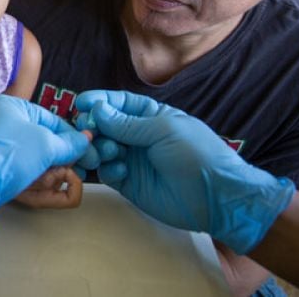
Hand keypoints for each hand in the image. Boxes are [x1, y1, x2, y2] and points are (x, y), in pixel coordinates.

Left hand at [0, 95, 90, 244]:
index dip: (69, 136)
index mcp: (9, 105)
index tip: (83, 152)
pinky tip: (29, 183)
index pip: (50, 118)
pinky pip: (9, 164)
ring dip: (42, 166)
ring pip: (25, 153)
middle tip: (69, 169)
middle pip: (37, 137)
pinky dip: (23, 173)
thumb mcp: (45, 145)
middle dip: (55, 154)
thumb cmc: (7, 154)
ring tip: (51, 179)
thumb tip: (85, 139)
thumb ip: (68, 143)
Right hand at [74, 90, 295, 253]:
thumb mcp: (163, 131)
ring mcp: (132, 159)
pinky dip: (107, 168)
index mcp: (151, 116)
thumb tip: (97, 110)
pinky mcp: (129, 183)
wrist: (217, 197)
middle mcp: (138, 136)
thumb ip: (127, 123)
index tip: (81, 103)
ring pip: (102, 148)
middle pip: (105, 125)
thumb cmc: (197, 154)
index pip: (119, 103)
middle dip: (93, 126)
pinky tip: (119, 171)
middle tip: (87, 131)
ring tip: (106, 152)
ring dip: (98, 147)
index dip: (100, 101)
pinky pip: (107, 171)